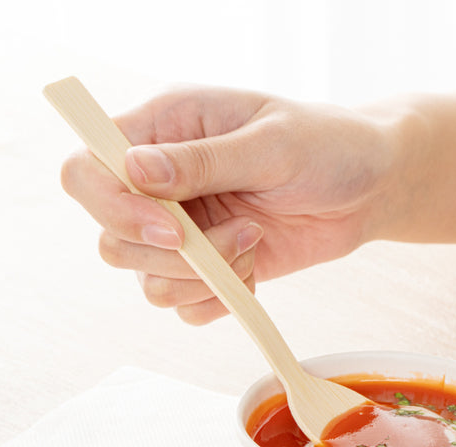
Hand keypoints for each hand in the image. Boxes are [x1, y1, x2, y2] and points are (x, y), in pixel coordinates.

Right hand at [61, 87, 391, 322]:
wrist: (368, 189)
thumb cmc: (327, 146)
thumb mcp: (271, 143)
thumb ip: (204, 161)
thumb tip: (134, 170)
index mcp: (164, 131)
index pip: (87, 171)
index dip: (113, 209)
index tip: (175, 229)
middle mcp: (163, 185)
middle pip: (112, 241)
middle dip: (173, 256)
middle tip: (239, 233)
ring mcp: (185, 232)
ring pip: (148, 282)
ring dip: (204, 278)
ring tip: (254, 241)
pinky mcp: (212, 268)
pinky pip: (185, 306)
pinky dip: (219, 299)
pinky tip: (255, 269)